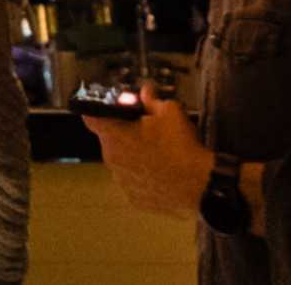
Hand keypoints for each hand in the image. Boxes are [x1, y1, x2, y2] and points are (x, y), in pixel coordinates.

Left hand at [83, 80, 213, 217]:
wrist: (200, 185)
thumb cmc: (180, 144)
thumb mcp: (169, 111)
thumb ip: (151, 99)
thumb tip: (145, 91)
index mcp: (114, 135)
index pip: (90, 117)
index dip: (98, 110)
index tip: (109, 109)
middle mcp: (111, 160)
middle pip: (110, 141)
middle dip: (124, 134)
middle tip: (147, 131)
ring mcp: (122, 182)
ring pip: (122, 163)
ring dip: (133, 157)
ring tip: (158, 154)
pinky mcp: (135, 199)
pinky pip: (134, 182)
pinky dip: (143, 177)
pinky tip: (162, 173)